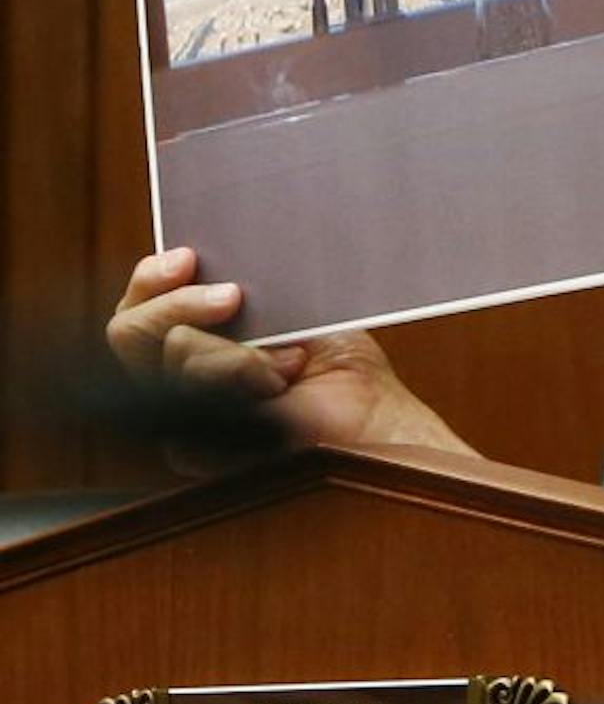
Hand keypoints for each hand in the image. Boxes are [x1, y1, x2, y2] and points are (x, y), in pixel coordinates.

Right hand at [108, 248, 475, 457]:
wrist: (376, 418)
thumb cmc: (341, 364)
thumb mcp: (292, 305)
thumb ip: (245, 283)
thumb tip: (207, 254)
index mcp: (193, 334)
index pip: (138, 305)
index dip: (150, 278)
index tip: (186, 257)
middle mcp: (176, 372)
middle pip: (127, 331)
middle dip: (179, 303)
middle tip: (233, 297)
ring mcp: (179, 412)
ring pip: (170, 355)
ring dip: (237, 349)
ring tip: (289, 357)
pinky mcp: (194, 449)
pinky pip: (194, 394)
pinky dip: (245, 376)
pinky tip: (281, 379)